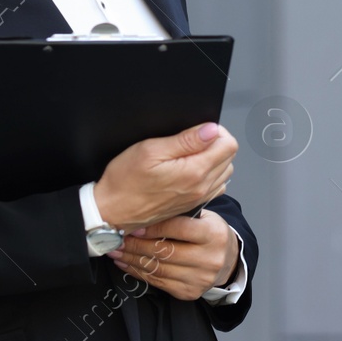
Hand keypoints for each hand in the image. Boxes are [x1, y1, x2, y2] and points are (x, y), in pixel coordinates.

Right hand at [94, 122, 236, 231]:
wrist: (112, 211)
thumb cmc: (125, 182)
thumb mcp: (150, 150)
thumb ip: (185, 140)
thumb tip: (211, 130)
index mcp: (194, 172)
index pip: (229, 145)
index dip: (217, 131)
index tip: (199, 129)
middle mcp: (201, 187)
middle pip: (229, 157)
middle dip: (216, 143)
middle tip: (192, 139)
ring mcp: (198, 198)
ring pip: (224, 172)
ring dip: (214, 159)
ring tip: (190, 154)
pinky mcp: (193, 205)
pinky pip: (215, 186)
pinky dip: (209, 175)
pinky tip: (191, 169)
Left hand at [108, 210, 240, 301]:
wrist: (228, 261)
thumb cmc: (210, 234)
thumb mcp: (204, 218)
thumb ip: (181, 215)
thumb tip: (146, 213)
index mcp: (213, 234)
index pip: (179, 229)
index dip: (154, 228)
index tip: (134, 226)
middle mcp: (209, 258)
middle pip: (166, 251)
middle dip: (137, 245)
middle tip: (117, 239)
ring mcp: (200, 278)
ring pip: (158, 268)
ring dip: (133, 259)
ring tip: (117, 251)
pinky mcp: (190, 292)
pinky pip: (158, 282)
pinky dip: (139, 272)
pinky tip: (126, 264)